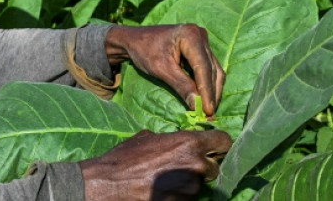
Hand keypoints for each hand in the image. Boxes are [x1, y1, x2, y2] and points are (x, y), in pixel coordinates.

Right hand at [80, 129, 232, 200]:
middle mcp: (195, 165)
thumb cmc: (125, 158)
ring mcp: (190, 189)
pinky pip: (188, 200)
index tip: (213, 149)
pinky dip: (179, 196)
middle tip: (181, 169)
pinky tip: (162, 192)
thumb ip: (171, 140)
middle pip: (214, 168)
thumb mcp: (148, 138)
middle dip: (201, 169)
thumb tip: (180, 143)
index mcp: (189, 143)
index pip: (224, 141)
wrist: (108, 185)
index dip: (218, 145)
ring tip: (166, 181)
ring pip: (200, 186)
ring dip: (188, 184)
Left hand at [105, 25, 224, 117]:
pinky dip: (207, 84)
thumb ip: (181, 86)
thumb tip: (197, 106)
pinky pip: (209, 68)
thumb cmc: (144, 51)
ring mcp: (201, 40)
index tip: (208, 111)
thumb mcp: (161, 69)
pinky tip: (205, 99)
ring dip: (212, 91)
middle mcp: (200, 35)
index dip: (207, 91)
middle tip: (209, 115)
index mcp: (190, 35)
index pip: (203, 67)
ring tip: (208, 111)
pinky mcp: (200, 48)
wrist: (134, 39)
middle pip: (212, 69)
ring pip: (213, 70)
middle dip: (211, 93)